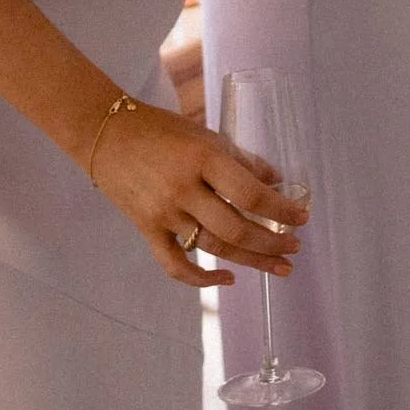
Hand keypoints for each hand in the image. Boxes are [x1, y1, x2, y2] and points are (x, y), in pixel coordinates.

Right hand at [86, 99, 309, 288]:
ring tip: (279, 266)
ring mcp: (163, 214)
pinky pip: (175, 264)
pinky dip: (201, 278)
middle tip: (295, 248)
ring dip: (250, 260)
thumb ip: (242, 161)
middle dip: (271, 242)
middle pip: (235, 228)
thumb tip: (276, 182)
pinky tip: (229, 279)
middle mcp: (184, 190)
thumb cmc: (163, 130)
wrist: (107, 135)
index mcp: (204, 159)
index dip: (281, 209)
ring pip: (213, 247)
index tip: (303, 217)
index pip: (251, 193)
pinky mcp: (147, 229)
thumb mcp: (207, 136)